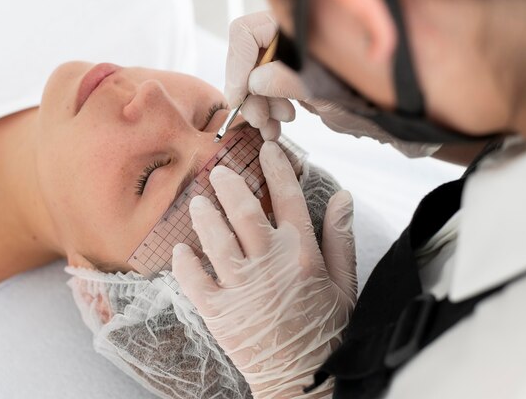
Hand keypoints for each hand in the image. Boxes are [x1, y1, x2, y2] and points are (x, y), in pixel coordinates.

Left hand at [172, 141, 356, 397]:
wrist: (304, 378)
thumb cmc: (327, 330)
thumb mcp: (345, 283)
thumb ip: (341, 237)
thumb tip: (343, 195)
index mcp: (302, 254)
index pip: (288, 198)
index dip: (277, 168)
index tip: (266, 149)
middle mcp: (269, 264)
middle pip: (244, 212)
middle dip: (230, 185)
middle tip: (220, 171)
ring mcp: (241, 288)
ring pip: (215, 239)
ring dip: (204, 216)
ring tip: (197, 201)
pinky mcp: (218, 312)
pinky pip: (194, 280)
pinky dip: (184, 263)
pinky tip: (180, 249)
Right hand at [225, 11, 440, 157]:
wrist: (409, 104)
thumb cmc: (382, 88)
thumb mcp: (334, 85)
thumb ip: (293, 79)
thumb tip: (256, 81)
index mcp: (298, 23)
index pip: (246, 33)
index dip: (236, 67)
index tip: (239, 100)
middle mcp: (294, 34)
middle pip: (250, 56)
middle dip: (250, 92)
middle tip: (262, 121)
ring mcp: (297, 52)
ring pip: (259, 74)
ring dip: (260, 103)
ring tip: (274, 127)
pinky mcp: (301, 70)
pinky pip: (274, 85)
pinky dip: (273, 105)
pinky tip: (283, 120)